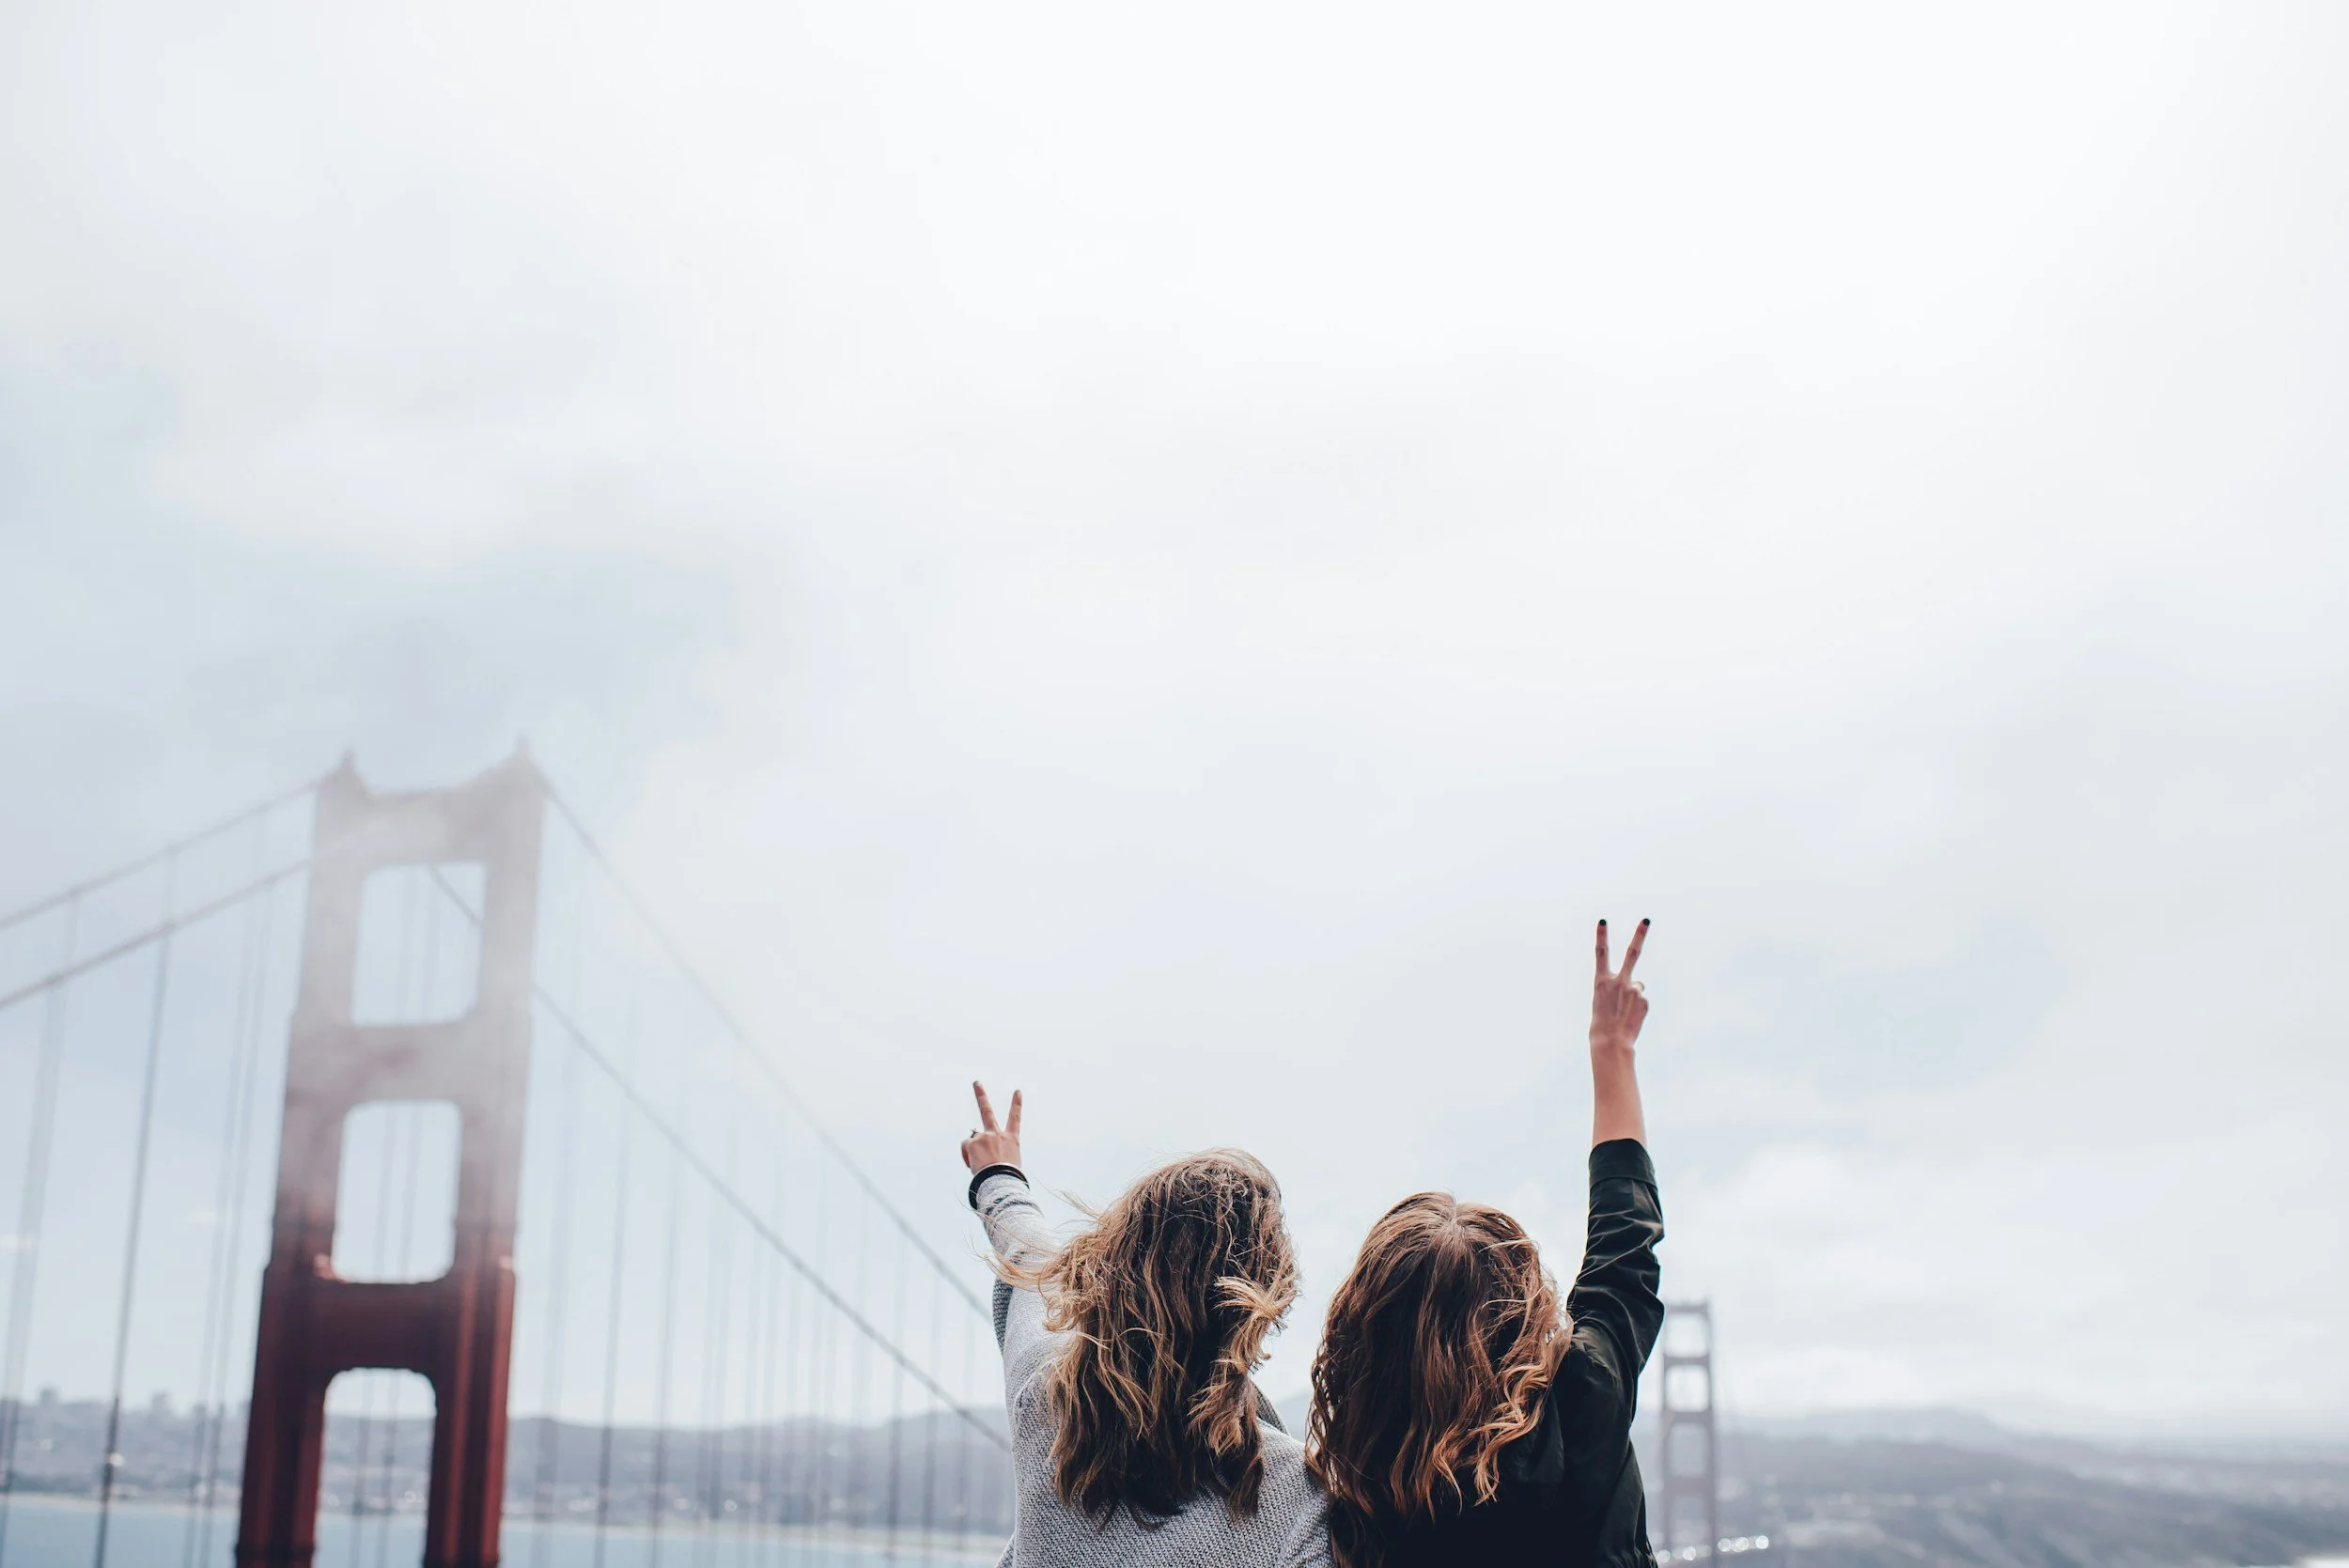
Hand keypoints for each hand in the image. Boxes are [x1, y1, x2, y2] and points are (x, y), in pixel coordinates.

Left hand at [959, 1081, 1022, 1172]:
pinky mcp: (973, 1142)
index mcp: (1011, 1140)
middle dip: (981, 1095)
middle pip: (987, 1111)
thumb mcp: (1010, 1163)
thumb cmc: (1008, 1177)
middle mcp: (998, 1134)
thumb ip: (998, 1154)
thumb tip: (984, 1156)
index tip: (1017, 1092)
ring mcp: (985, 1136)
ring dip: (974, 1152)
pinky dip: (967, 1156)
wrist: (1001, 1181)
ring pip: (972, 1142)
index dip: (1016, 1104)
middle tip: (976, 1082)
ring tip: (981, 1165)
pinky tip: (974, 1164)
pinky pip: (966, 1148)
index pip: (1015, 1118)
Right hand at [1590, 917, 1650, 1056]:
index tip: (1602, 921)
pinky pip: (1642, 999)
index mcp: (1601, 981)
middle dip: (1639, 935)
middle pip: (1632, 953)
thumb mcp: (1603, 1001)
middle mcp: (1618, 981)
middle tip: (1647, 920)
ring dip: (1633, 997)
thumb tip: (1639, 983)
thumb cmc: (1602, 1023)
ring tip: (1625, 1012)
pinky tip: (1631, 1017)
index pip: (1601, 954)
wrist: (1610, 1042)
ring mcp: (1633, 990)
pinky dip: (1638, 1007)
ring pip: (1637, 986)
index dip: (1601, 936)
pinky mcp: (1644, 1000)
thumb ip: (1619, 987)